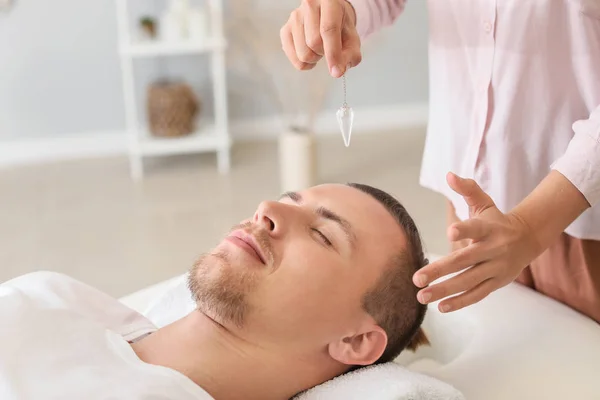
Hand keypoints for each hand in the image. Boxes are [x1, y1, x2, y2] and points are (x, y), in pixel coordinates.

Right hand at [280, 0, 361, 76]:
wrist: (329, 16)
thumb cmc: (341, 26)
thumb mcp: (352, 38)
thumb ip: (350, 54)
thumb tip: (338, 72)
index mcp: (329, 2)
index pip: (328, 29)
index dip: (333, 53)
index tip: (336, 71)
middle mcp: (309, 5)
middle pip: (314, 43)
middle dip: (324, 53)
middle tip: (328, 48)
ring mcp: (294, 17)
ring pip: (303, 53)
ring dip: (314, 58)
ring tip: (319, 49)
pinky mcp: (285, 30)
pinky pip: (293, 57)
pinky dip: (303, 63)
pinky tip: (310, 53)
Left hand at [412, 172, 541, 312]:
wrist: (529, 238)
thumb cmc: (497, 220)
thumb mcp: (484, 203)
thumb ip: (467, 189)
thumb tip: (449, 175)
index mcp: (489, 228)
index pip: (476, 228)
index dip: (464, 230)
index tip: (451, 231)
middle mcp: (493, 249)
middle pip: (464, 261)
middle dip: (439, 271)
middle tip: (417, 279)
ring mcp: (496, 268)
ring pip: (468, 282)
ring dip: (444, 291)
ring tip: (421, 296)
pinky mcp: (497, 282)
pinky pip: (478, 294)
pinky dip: (460, 302)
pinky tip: (441, 307)